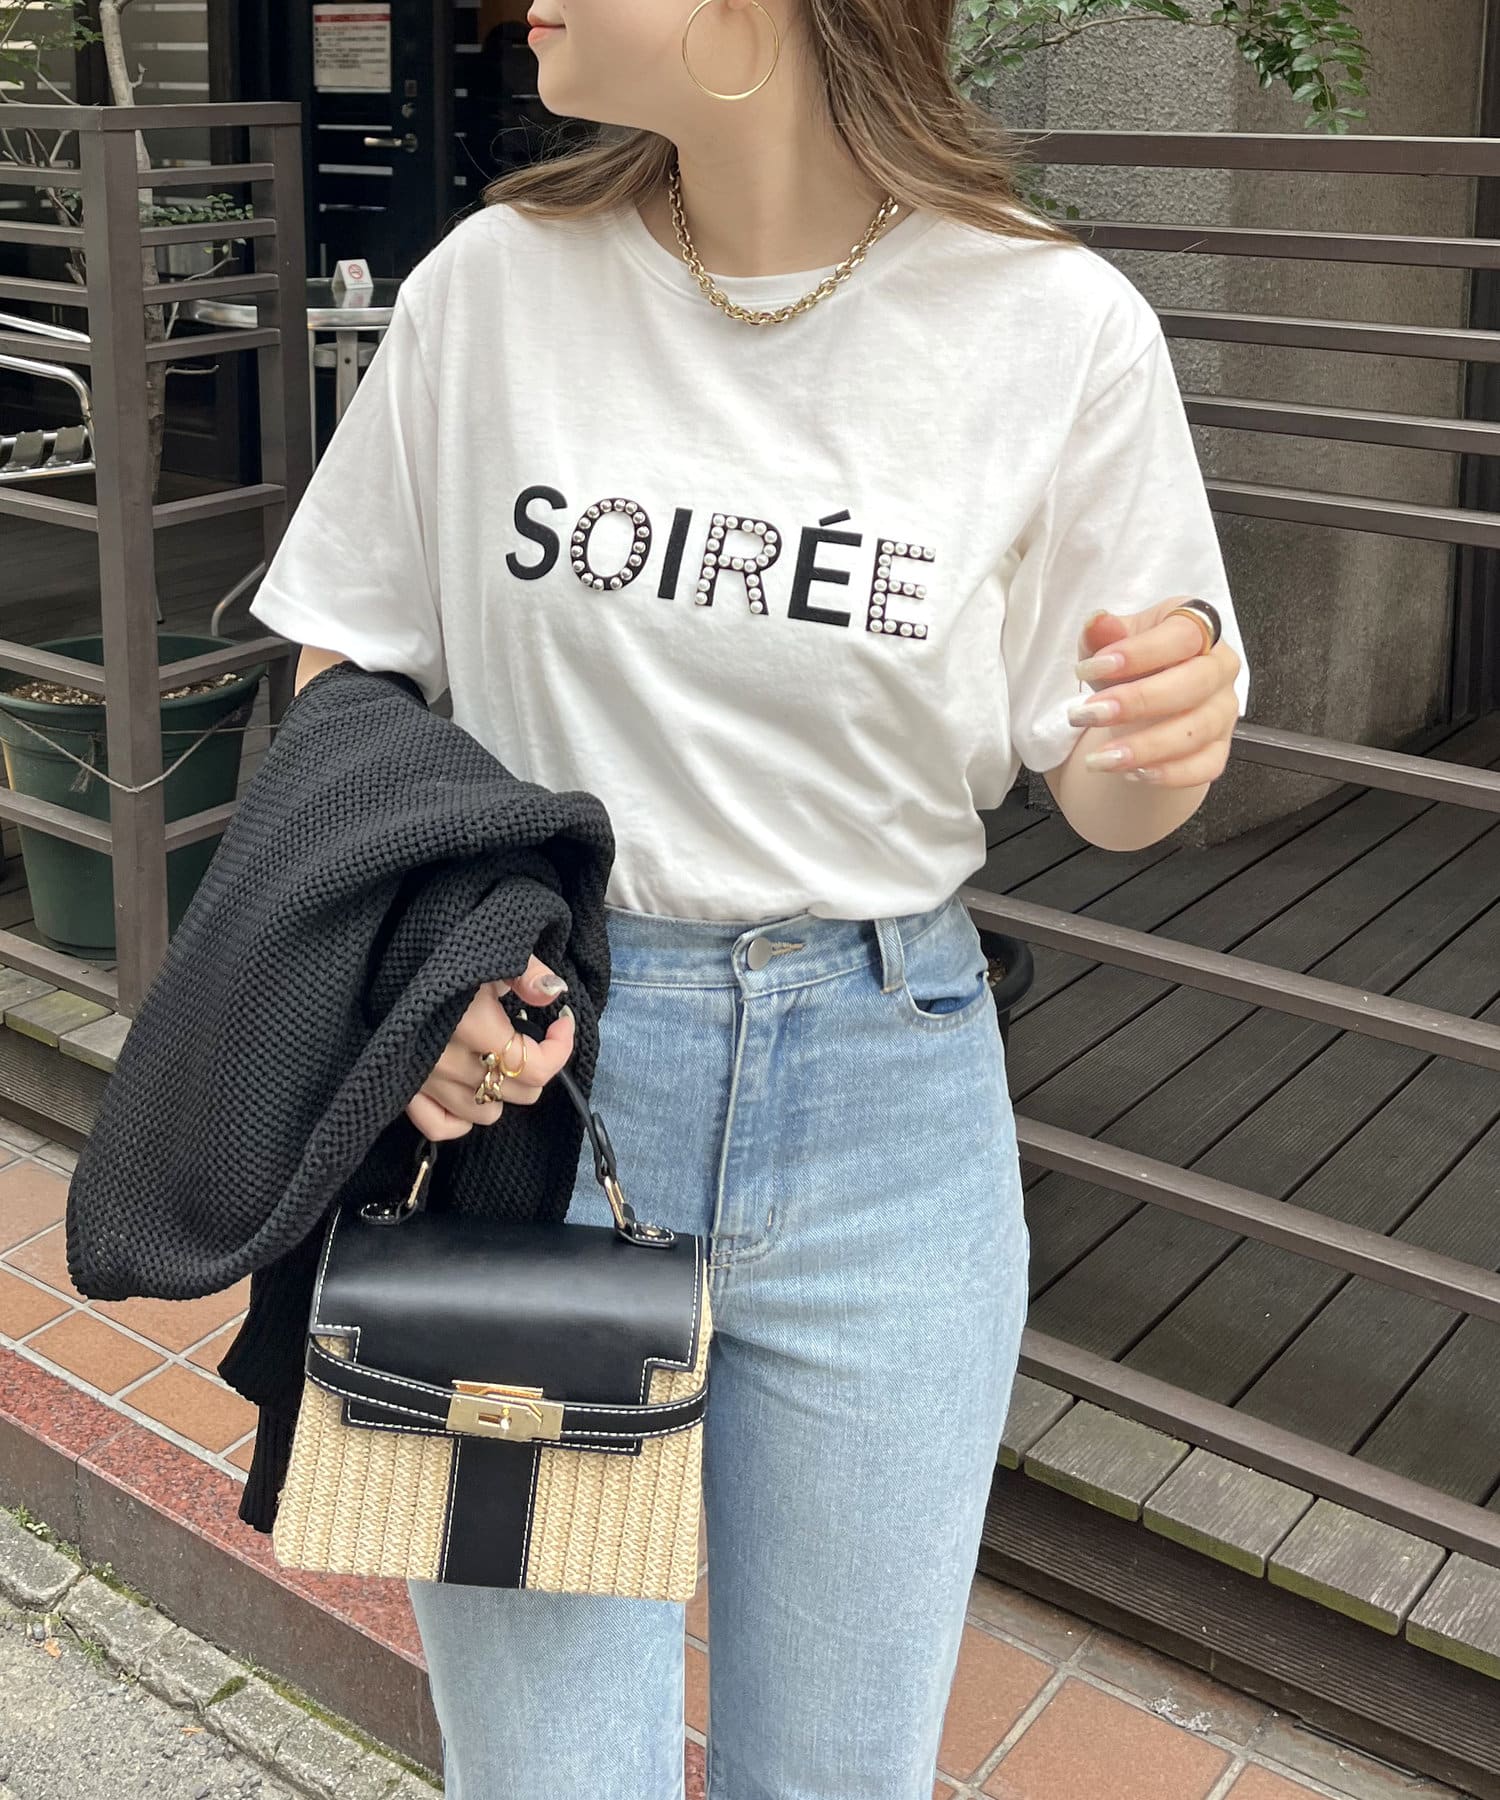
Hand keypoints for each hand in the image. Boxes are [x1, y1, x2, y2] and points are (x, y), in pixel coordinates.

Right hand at [405, 955, 576, 1141]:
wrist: (385, 956)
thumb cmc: (441, 949)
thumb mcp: (490, 951)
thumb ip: (526, 971)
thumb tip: (554, 993)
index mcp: (474, 1027)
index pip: (536, 1067)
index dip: (560, 1048)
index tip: (561, 1022)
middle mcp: (450, 1062)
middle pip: (518, 1092)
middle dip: (536, 1066)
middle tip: (530, 1037)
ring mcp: (424, 1080)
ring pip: (486, 1113)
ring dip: (501, 1090)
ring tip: (498, 1058)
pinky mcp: (403, 1088)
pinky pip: (440, 1124)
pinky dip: (461, 1116)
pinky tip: (471, 1089)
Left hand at [1064, 596, 1241, 786]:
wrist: (1144, 705)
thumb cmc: (1132, 665)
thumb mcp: (1110, 643)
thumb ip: (1104, 633)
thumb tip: (1098, 621)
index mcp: (1199, 628)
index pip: (1182, 636)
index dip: (1137, 653)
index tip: (1090, 669)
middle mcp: (1219, 667)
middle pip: (1195, 683)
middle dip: (1138, 702)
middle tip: (1088, 714)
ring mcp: (1224, 710)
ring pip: (1196, 731)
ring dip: (1145, 747)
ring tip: (1099, 758)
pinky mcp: (1219, 748)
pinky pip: (1205, 766)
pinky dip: (1169, 774)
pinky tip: (1132, 774)